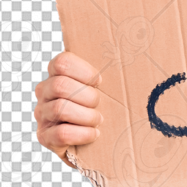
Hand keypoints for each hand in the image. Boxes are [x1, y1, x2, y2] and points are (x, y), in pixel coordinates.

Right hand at [34, 51, 102, 166]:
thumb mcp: (106, 85)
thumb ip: (112, 69)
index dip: (84, 72)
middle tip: (99, 104)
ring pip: (60, 109)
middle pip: (60, 85)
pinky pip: (60, 133)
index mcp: (57, 74)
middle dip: (88, 96)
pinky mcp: (45, 137)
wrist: (97, 141)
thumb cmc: (104, 106)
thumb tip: (143, 45)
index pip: (61, 62)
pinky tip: (94, 134)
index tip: (100, 82)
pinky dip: (82, 134)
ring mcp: (42, 114)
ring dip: (86, 116)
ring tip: (98, 120)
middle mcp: (45, 92)